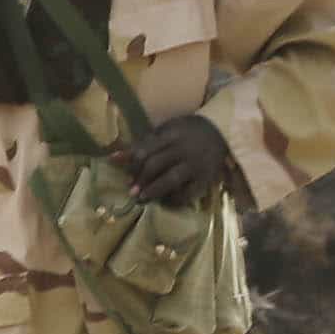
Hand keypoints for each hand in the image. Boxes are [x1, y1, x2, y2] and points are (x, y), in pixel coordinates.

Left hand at [115, 112, 245, 210]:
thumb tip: (113, 159)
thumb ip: (142, 144)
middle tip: (131, 190)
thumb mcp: (165, 131)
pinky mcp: (206, 178)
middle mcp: (183, 149)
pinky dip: (175, 199)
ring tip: (142, 199)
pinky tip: (164, 202)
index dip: (133, 164)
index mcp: (172, 134)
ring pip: (171, 179)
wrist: (221, 132)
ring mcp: (196, 165)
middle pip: (156, 165)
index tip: (126, 174)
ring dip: (153, 190)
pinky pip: (188, 193)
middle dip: (141, 179)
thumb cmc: (187, 131)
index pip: (146, 150)